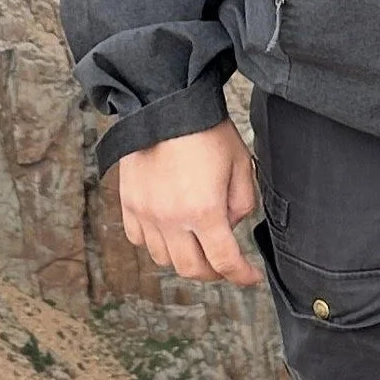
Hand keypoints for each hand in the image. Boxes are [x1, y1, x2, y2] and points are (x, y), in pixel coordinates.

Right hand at [118, 118, 263, 285]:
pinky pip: (139, 240)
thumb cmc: (206, 128)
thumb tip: (230, 226)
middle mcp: (171, 219)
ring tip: (197, 243)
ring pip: (164, 259)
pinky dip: (156, 243)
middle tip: (225, 264)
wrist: (166, 102)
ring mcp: (146, 214)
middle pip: (192, 269)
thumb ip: (243, 202)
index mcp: (204, 210)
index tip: (250, 277)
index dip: (241, 275)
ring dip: (184, 258)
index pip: (224, 261)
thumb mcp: (240, 162)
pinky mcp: (129, 204)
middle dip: (214, 272)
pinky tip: (169, 230)